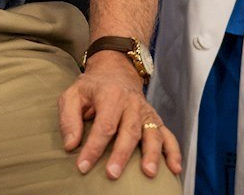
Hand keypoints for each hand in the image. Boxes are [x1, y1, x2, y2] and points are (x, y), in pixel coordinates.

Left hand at [58, 56, 181, 179]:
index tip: (83, 166)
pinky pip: (168, 135)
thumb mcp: (73, 94)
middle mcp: (132, 103)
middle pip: (129, 131)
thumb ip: (68, 118)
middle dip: (121, 154)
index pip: (104, 124)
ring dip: (151, 154)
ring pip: (152, 133)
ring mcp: (146, 111)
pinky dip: (173, 151)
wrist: (116, 70)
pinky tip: (174, 168)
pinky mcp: (155, 119)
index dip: (93, 147)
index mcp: (110, 95)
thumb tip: (71, 145)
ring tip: (148, 173)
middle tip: (112, 174)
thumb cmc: (92, 88)